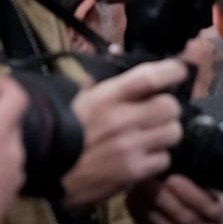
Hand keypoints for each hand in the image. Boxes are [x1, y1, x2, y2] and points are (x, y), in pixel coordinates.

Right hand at [62, 58, 185, 206]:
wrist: (43, 170)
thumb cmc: (59, 131)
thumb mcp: (75, 97)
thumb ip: (99, 78)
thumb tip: (116, 51)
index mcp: (106, 97)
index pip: (150, 76)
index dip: (171, 71)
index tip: (179, 71)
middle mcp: (122, 119)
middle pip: (170, 107)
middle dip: (167, 110)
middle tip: (157, 114)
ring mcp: (129, 146)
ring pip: (172, 133)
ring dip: (165, 134)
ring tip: (150, 137)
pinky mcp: (133, 172)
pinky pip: (163, 160)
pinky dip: (157, 159)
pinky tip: (142, 158)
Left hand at [128, 174, 222, 223]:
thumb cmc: (201, 210)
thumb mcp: (209, 197)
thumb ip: (197, 183)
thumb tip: (168, 162)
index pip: (212, 207)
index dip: (191, 194)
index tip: (172, 178)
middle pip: (188, 219)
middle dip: (164, 200)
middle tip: (145, 182)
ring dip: (150, 210)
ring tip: (134, 191)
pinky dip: (142, 222)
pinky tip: (132, 205)